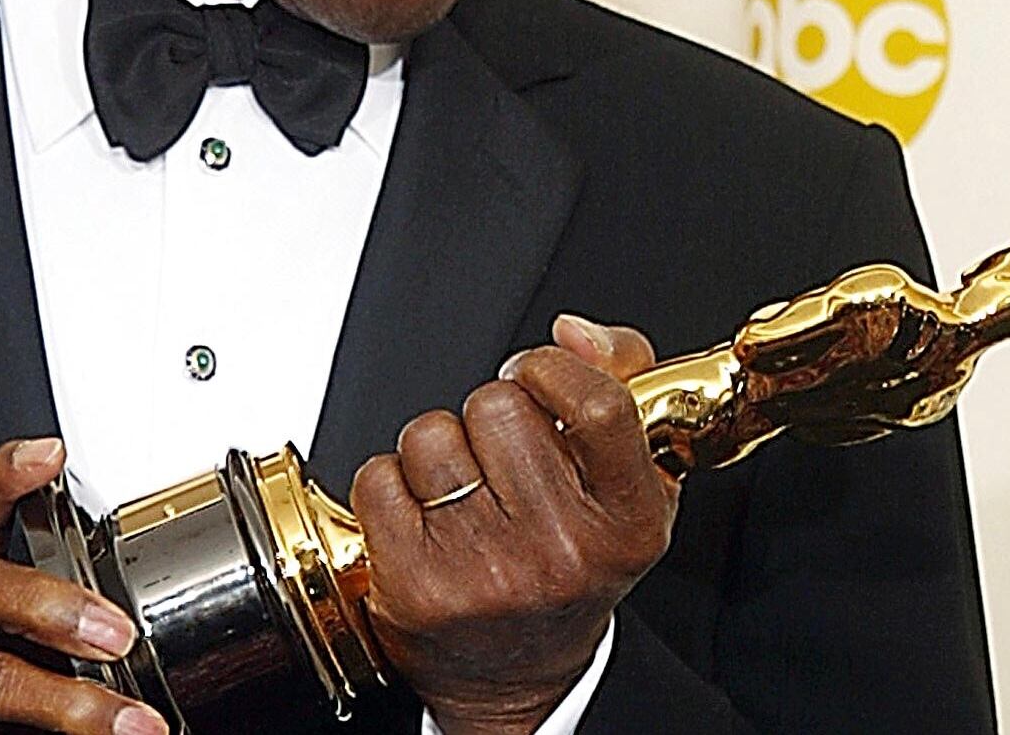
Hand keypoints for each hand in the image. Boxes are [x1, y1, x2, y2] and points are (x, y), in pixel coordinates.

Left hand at [351, 322, 676, 734]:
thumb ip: (618, 379)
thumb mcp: (629, 480)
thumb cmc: (571, 563)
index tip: (536, 377)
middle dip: (490, 414)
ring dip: (437, 451)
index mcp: (626, 520)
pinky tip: (422, 519)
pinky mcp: (415, 587)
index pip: (597, 404)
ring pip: (432, 435)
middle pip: (497, 405)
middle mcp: (560, 550)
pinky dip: (390, 487)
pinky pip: (380, 478)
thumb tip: (573, 330)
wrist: (519, 679)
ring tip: (463, 491)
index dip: (552, 369)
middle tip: (501, 455)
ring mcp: (485, 572)